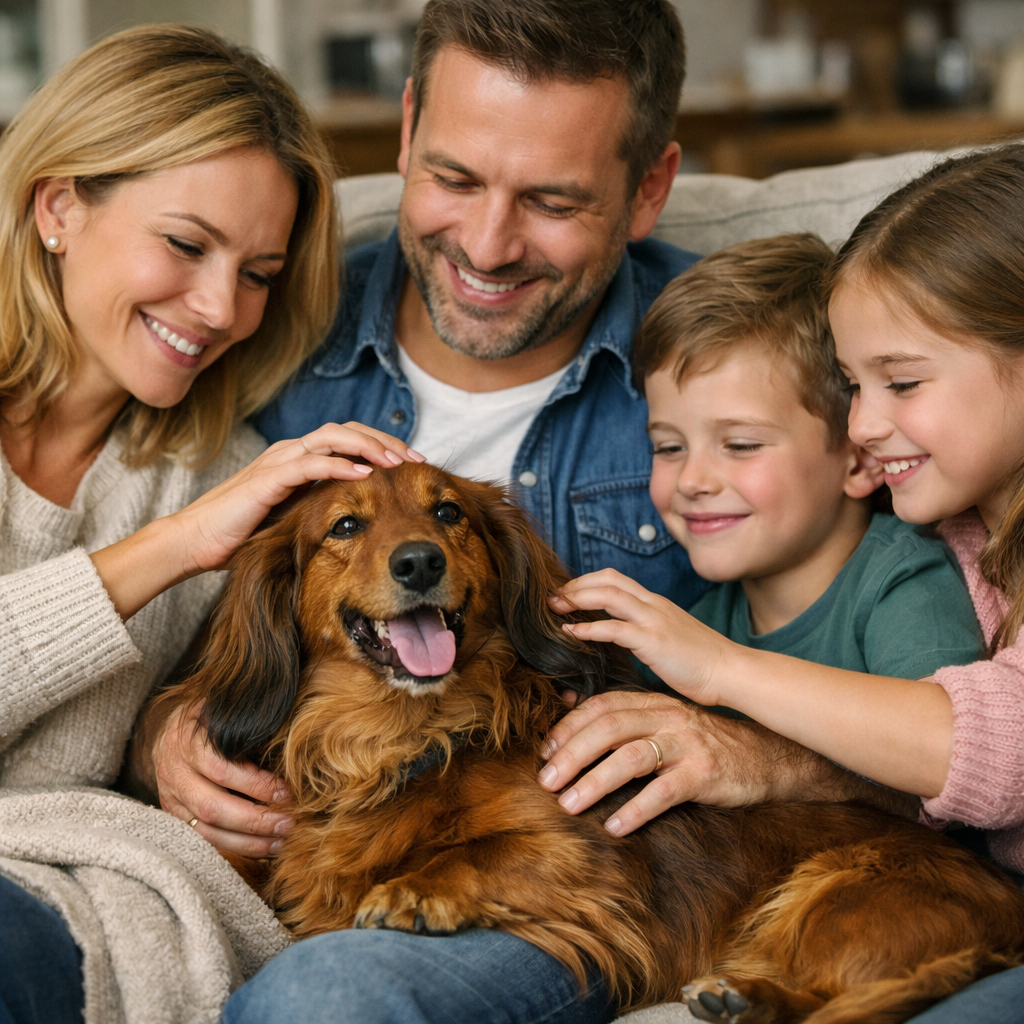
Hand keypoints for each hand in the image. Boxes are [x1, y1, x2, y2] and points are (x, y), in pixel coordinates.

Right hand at [93, 422, 423, 619]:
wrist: (195, 542)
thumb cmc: (240, 533)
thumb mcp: (291, 517)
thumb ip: (318, 507)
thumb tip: (358, 516)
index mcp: (298, 458)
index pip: (349, 439)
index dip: (382, 446)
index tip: (412, 465)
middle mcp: (291, 452)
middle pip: (349, 431)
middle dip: (385, 441)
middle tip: (416, 459)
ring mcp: (279, 461)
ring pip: (334, 439)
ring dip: (370, 447)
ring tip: (398, 462)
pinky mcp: (268, 478)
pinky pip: (311, 464)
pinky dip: (341, 465)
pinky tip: (366, 475)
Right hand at [152, 703, 292, 856]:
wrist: (167, 736)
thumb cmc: (207, 721)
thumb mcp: (220, 711)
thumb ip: (245, 724)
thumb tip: (285, 739)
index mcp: (187, 742)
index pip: (220, 768)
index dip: (254, 783)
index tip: (285, 791)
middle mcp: (175, 774)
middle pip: (212, 807)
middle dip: (254, 820)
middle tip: (288, 823)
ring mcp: (172, 801)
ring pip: (207, 832)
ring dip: (247, 842)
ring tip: (280, 842)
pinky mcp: (176, 820)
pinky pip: (204, 841)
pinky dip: (235, 848)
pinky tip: (262, 848)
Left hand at [537, 691, 799, 835]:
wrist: (768, 756)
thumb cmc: (706, 742)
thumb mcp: (667, 721)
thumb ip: (627, 717)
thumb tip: (571, 710)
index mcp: (653, 703)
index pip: (602, 706)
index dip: (569, 726)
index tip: (545, 752)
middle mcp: (666, 717)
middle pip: (608, 728)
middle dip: (572, 754)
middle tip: (546, 781)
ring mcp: (686, 744)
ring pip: (631, 757)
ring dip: (595, 781)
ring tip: (569, 805)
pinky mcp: (704, 773)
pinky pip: (664, 791)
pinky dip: (636, 809)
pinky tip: (616, 827)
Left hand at [549, 568, 730, 706]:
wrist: (732, 672)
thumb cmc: (703, 663)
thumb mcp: (670, 639)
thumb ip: (646, 634)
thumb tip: (622, 640)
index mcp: (656, 604)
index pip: (615, 579)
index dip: (587, 582)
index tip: (567, 594)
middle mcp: (654, 605)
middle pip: (607, 579)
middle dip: (576, 584)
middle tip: (552, 597)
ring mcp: (655, 620)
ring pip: (608, 595)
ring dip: (577, 598)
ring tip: (556, 608)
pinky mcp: (654, 641)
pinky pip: (615, 628)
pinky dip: (588, 628)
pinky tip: (571, 633)